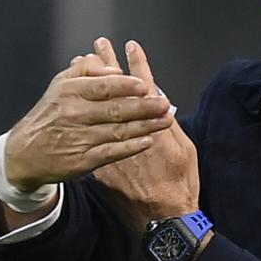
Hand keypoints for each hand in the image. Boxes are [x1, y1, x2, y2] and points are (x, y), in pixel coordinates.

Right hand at [3, 53, 173, 191]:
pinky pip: (112, 152)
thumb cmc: (50, 114)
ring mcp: (79, 138)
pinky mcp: (83, 160)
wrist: (25, 153)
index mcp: (70, 91)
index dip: (127, 86)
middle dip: (144, 106)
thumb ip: (87, 68)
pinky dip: (131, 147)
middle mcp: (74, 114)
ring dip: (145, 126)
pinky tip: (148, 141)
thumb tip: (113, 68)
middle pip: (116, 109)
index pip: (103, 86)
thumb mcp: (61, 83)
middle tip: (165, 103)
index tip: (146, 85)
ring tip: (165, 120)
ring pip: (118, 130)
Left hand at [90, 38, 200, 230]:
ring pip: (98, 104)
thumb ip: (170, 127)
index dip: (137, 66)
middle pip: (115, 90)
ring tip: (87, 57)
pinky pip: (86, 124)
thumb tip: (162, 108)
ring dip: (94, 81)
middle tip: (101, 43)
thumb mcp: (183, 151)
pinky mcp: (97, 155)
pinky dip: (83, 106)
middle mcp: (128, 129)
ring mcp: (109, 142)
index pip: (142, 87)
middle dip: (109, 65)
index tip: (131, 47)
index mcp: (153, 124)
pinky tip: (76, 91)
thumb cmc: (179, 184)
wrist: (161, 216)